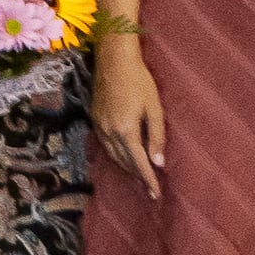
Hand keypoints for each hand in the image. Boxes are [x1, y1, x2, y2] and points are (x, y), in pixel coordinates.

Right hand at [92, 45, 165, 191]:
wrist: (114, 61)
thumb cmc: (140, 82)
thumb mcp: (154, 109)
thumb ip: (156, 137)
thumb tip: (158, 163)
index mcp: (125, 130)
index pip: (138, 163)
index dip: (148, 179)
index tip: (156, 194)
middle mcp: (109, 132)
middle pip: (124, 162)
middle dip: (138, 177)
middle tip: (150, 191)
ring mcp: (99, 126)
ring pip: (113, 155)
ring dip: (126, 169)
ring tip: (138, 179)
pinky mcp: (95, 119)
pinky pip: (106, 146)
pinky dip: (116, 156)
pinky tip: (123, 158)